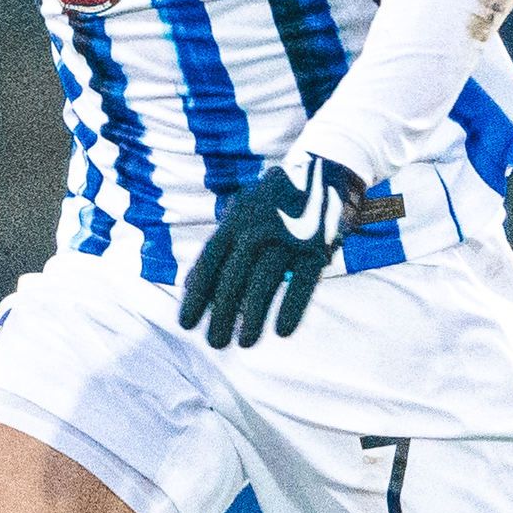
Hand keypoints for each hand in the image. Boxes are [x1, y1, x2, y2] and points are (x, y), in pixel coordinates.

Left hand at [177, 159, 364, 349]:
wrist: (326, 169)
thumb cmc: (276, 200)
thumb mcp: (242, 211)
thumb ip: (220, 244)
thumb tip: (189, 284)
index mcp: (235, 221)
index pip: (208, 263)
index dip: (196, 296)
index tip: (187, 324)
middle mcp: (258, 229)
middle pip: (233, 278)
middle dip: (222, 314)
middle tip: (216, 343)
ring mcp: (288, 237)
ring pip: (264, 282)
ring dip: (253, 317)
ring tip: (245, 343)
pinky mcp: (317, 246)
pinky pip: (303, 283)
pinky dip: (291, 308)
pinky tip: (282, 331)